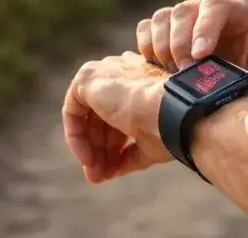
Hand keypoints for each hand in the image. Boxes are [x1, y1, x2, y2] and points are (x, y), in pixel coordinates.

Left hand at [62, 51, 171, 183]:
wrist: (174, 110)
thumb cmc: (171, 125)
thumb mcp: (150, 142)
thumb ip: (129, 153)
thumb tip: (112, 170)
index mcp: (142, 80)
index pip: (121, 113)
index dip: (116, 144)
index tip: (116, 168)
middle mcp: (123, 71)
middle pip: (102, 116)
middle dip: (101, 150)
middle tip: (102, 175)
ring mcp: (106, 71)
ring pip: (88, 116)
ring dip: (90, 148)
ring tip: (97, 174)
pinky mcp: (87, 77)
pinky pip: (73, 111)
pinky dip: (76, 137)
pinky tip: (88, 158)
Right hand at [136, 0, 247, 85]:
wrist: (235, 70)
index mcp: (233, 9)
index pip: (215, 7)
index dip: (204, 29)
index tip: (200, 55)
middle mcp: (204, 5)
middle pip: (182, 12)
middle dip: (180, 45)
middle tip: (185, 72)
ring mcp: (181, 14)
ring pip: (161, 18)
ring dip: (161, 47)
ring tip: (172, 72)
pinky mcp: (162, 27)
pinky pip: (145, 27)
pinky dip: (146, 46)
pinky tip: (157, 66)